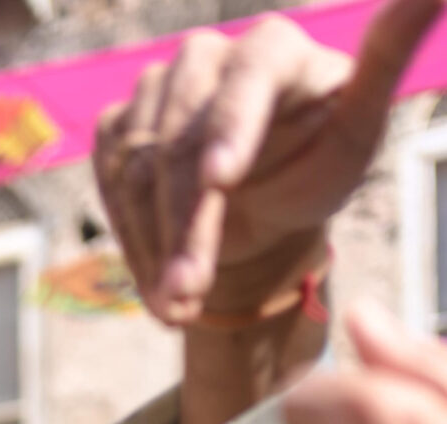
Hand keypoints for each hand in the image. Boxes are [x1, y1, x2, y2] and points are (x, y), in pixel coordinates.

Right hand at [93, 0, 438, 325]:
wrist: (262, 209)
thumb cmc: (316, 170)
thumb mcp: (358, 131)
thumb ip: (385, 62)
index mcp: (272, 47)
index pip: (246, 81)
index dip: (229, 130)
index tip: (220, 183)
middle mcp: (207, 57)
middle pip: (181, 142)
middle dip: (185, 228)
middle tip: (187, 298)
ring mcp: (156, 91)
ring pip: (137, 169)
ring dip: (154, 246)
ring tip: (175, 305)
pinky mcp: (120, 129)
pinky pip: (109, 183)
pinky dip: (131, 239)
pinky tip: (156, 279)